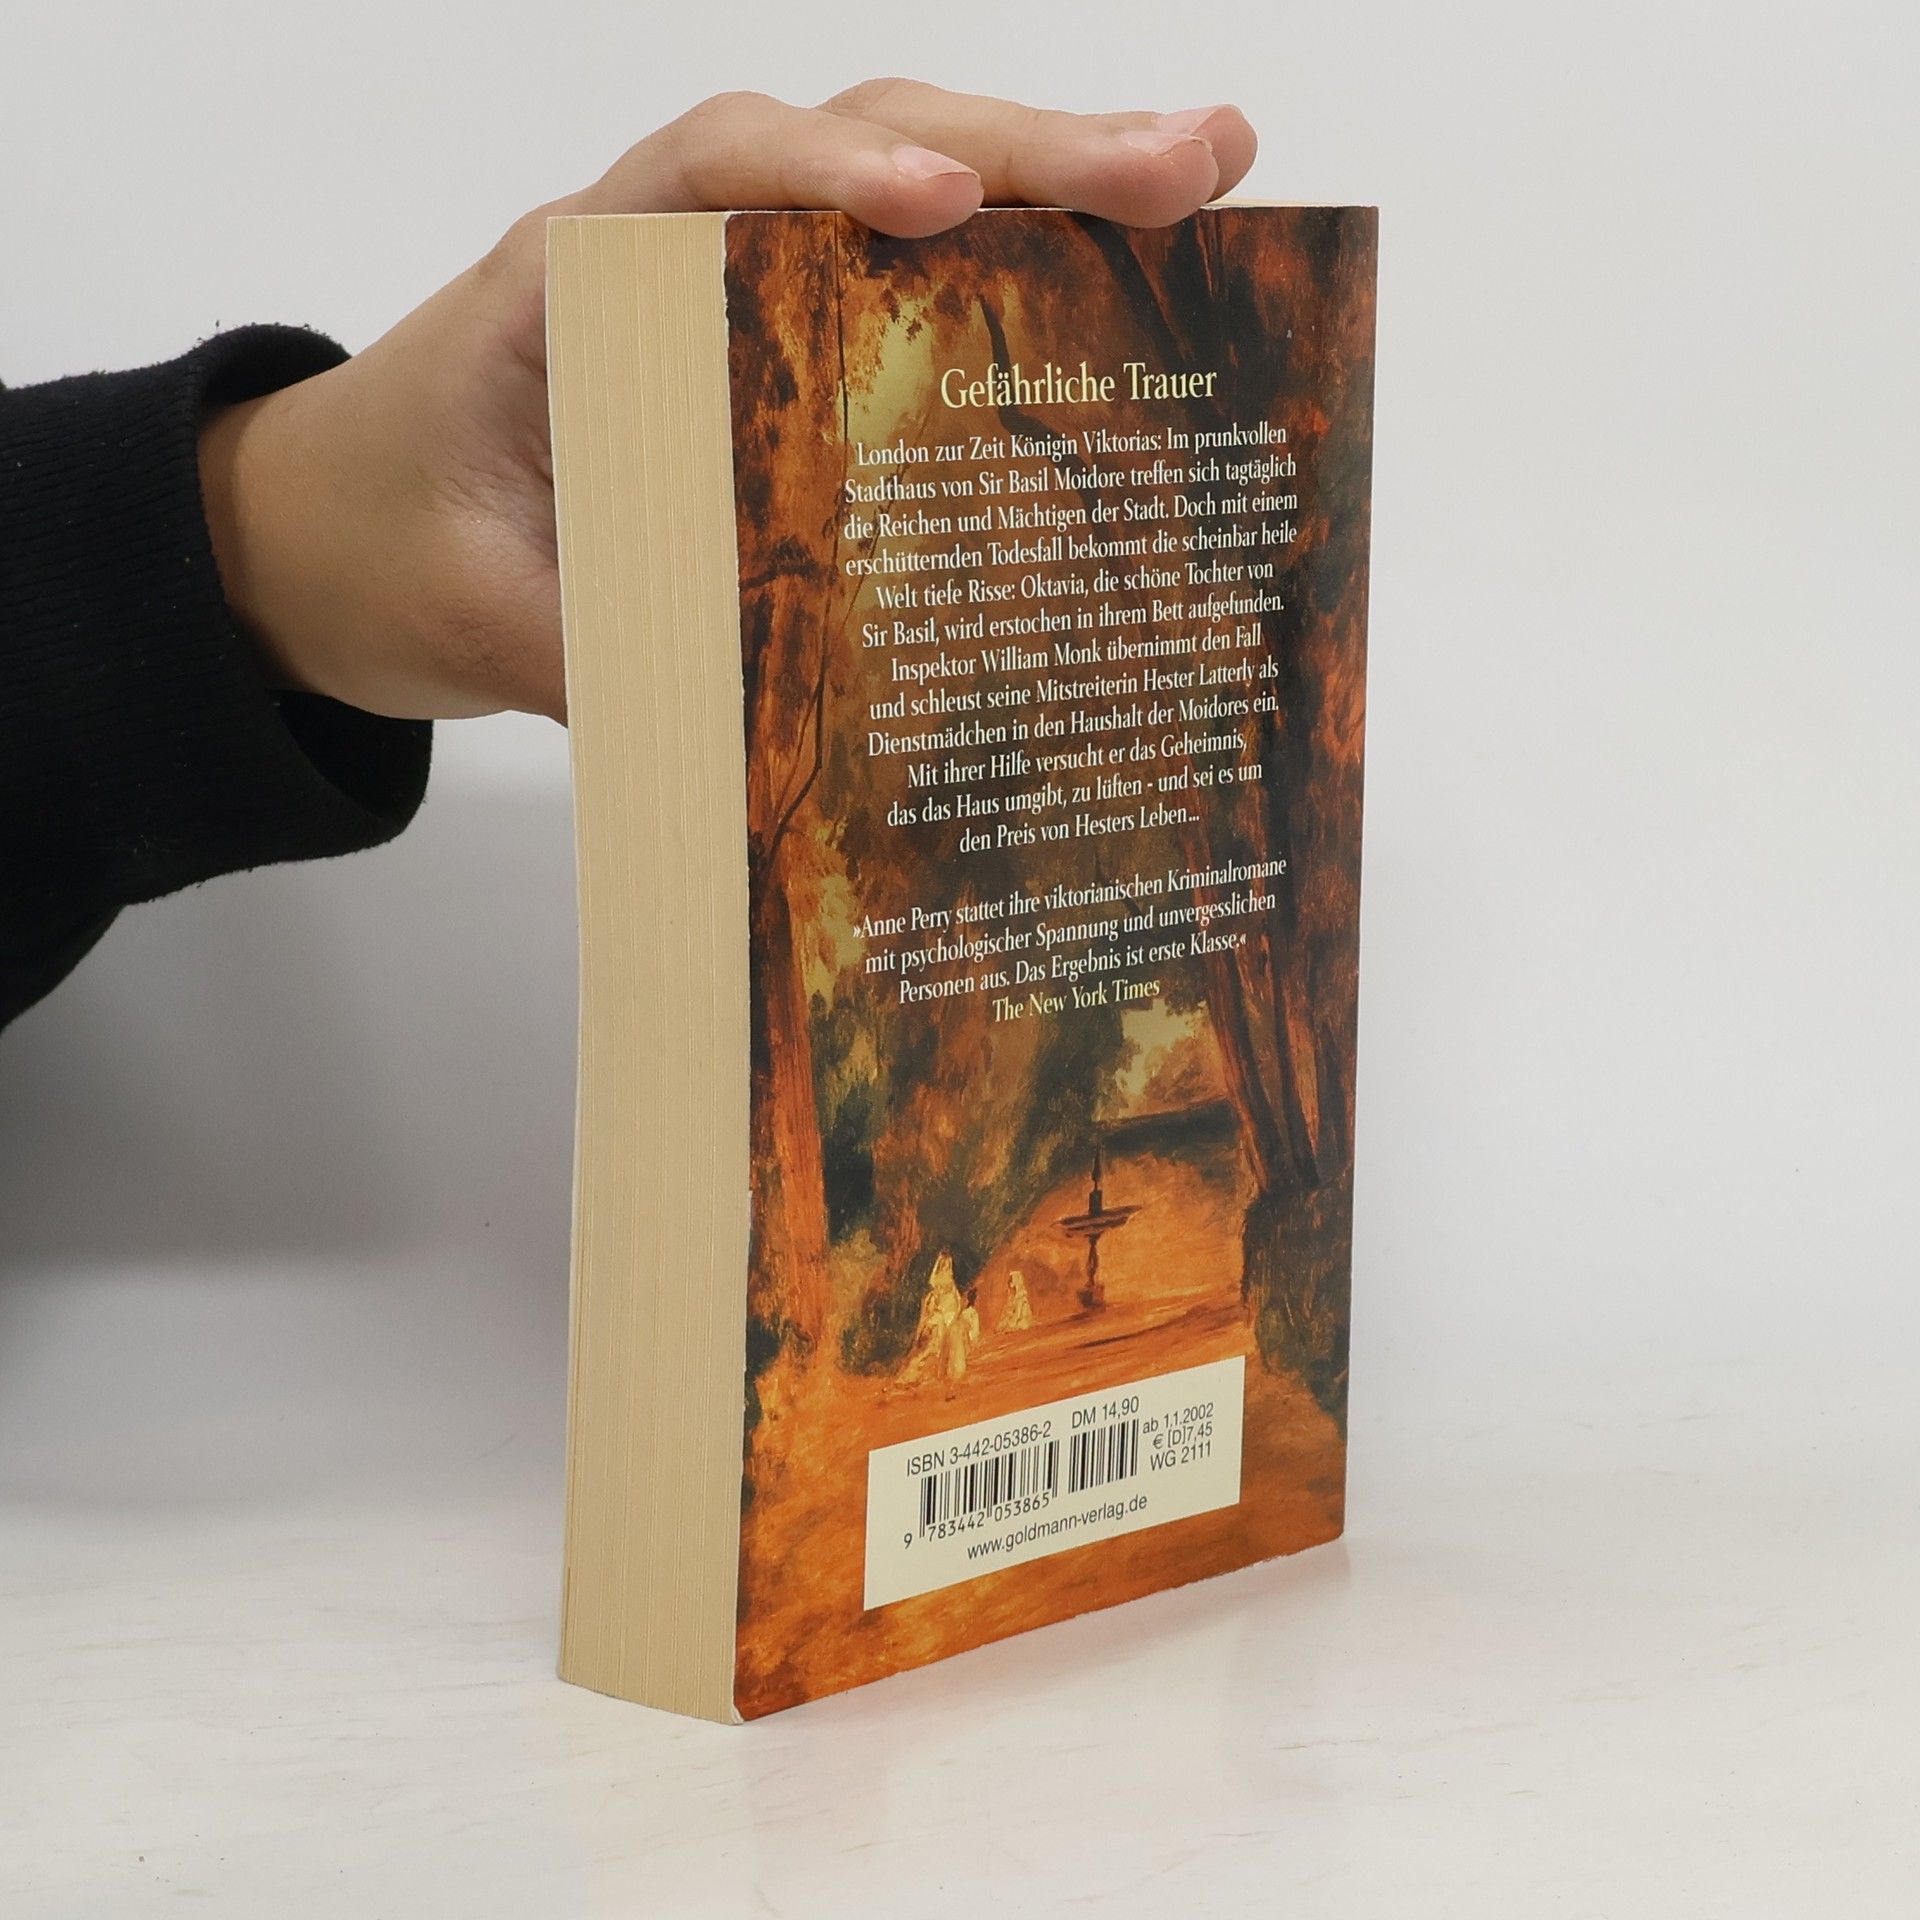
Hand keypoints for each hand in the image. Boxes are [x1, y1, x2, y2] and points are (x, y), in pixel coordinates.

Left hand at [198, 80, 1258, 722]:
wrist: (336, 543)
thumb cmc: (391, 549)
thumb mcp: (479, 615)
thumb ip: (599, 654)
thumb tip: (760, 737)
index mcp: (578, 282)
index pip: (712, 173)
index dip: (828, 175)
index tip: (941, 207)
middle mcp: (676, 254)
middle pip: (862, 153)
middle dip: (1029, 156)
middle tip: (1189, 171)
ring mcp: (740, 295)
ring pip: (911, 198)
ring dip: (1060, 186)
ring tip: (1210, 181)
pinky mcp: (781, 357)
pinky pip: (907, 295)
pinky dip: (1021, 278)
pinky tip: (1132, 280)